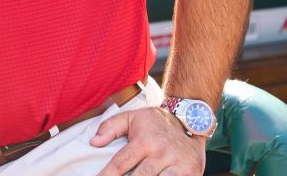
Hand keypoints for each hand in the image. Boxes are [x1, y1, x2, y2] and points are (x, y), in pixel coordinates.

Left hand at [91, 106, 205, 175]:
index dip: (107, 175)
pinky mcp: (192, 172)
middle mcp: (161, 153)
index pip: (121, 163)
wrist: (191, 118)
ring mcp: (178, 165)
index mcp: (144, 141)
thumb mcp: (131, 117)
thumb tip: (94, 142)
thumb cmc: (156, 122)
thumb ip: (110, 127)